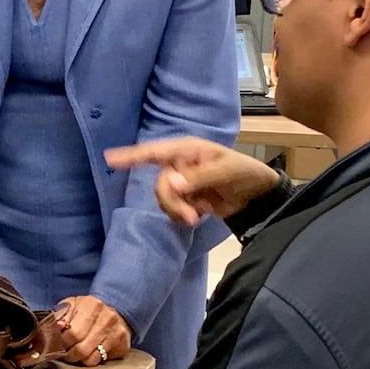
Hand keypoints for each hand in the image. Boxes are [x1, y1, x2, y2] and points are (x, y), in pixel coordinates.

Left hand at [54, 295, 131, 366]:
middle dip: (68, 354)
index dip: (61, 342)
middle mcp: (107, 319)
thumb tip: (55, 327)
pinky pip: (100, 361)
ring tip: (74, 352)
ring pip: (90, 358)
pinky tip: (88, 352)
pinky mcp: (123, 345)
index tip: (56, 344)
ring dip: (78, 359)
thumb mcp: (72, 305)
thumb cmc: (89, 309)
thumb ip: (61, 316)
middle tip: (64, 352)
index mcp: (92, 305)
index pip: (72, 333)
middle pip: (81, 348)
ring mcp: (117, 333)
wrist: (116, 310)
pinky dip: (90, 360)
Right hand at [104, 137, 279, 226]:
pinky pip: (173, 208)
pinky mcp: (188, 199)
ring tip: (196, 218)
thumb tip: (171, 183)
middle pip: (159, 183)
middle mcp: (180, 164)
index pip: (154, 151)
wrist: (260, 197)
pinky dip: (182, 216)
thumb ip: (199, 177)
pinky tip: (198, 218)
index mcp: (187, 150)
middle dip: (170, 201)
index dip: (131, 155)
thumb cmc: (246, 173)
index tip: (109, 159)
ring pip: (164, 198)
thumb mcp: (227, 171)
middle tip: (190, 215)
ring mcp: (183, 183)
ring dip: (176, 210)